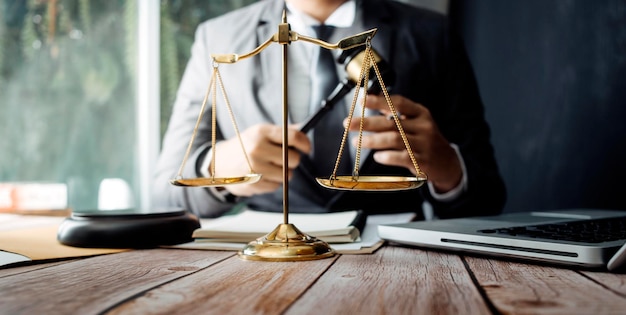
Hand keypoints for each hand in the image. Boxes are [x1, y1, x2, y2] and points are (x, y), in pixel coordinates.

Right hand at [210, 124, 310, 196]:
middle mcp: (258, 149)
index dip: (305, 143)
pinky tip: (261, 175)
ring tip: (269, 167)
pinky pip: (277, 186)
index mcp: (261, 132)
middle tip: (281, 158)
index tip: (306, 148)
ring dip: (283, 172)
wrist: (217, 163)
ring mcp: (255, 168)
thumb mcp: (259, 133)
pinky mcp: (254, 184)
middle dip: (291, 159)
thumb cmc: (243, 146)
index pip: (293, 137)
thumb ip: (282, 132)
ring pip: (287, 175)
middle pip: (293, 159)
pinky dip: (273, 182)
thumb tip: (303, 130)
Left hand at [344, 94, 462, 192]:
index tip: (362, 100)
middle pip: (391, 122)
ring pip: (393, 139)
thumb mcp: (417, 122)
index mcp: (422, 113)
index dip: (379, 100)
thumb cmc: (425, 140)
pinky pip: (400, 157)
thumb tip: (372, 100)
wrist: (447, 163)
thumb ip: (397, 113)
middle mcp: (424, 127)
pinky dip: (385, 156)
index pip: (399, 103)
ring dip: (372, 140)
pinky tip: (377, 156)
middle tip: (348, 124)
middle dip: (367, 122)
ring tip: (356, 142)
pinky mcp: (421, 162)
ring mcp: (423, 145)